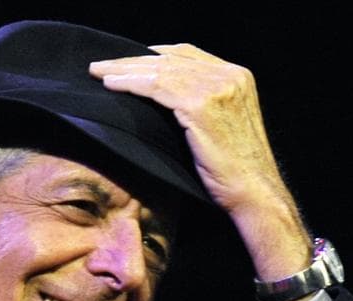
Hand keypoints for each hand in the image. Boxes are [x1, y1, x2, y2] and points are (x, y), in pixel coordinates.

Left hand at [90, 44, 312, 280]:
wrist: (253, 194)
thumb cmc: (232, 172)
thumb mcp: (219, 128)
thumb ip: (201, 105)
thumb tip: (163, 101)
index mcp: (236, 77)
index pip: (186, 55)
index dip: (153, 55)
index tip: (125, 62)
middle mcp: (230, 76)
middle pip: (170, 58)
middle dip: (132, 60)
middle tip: (101, 65)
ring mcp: (218, 87)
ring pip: (160, 70)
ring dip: (125, 71)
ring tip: (98, 74)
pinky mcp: (202, 105)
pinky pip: (157, 87)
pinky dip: (131, 85)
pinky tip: (111, 87)